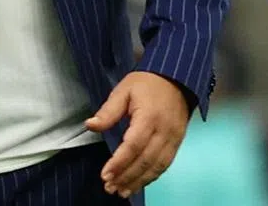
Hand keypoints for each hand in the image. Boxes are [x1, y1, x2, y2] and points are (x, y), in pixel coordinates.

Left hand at [85, 71, 190, 198]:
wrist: (176, 77)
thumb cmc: (147, 83)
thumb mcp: (124, 90)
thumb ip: (108, 111)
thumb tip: (90, 125)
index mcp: (149, 117)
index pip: (133, 145)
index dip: (119, 162)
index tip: (105, 175)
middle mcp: (164, 131)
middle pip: (145, 160)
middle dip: (127, 177)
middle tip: (110, 188)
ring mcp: (173, 138)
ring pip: (156, 166)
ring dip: (139, 181)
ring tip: (122, 191)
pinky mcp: (177, 142)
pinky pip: (165, 164)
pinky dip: (152, 177)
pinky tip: (139, 183)